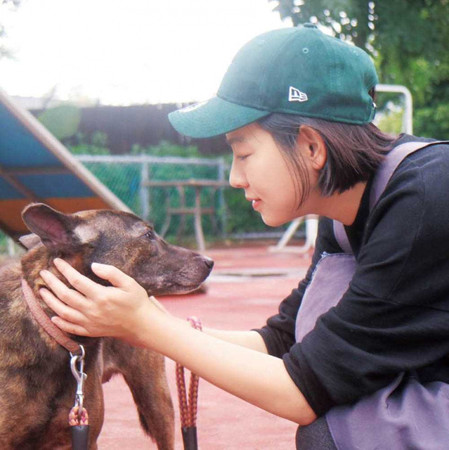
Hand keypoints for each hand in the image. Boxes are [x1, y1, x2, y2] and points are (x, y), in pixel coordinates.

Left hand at [39, 258, 157, 343]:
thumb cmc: (136, 301)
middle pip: (65, 295)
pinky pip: (70, 328)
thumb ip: (111, 272)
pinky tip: (53, 316)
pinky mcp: (90, 331)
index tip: (57, 262)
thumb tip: (93, 266)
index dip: (65, 270)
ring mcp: (90, 322)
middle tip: (43, 274)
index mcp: (101, 296)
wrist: (142, 324)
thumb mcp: (129, 282)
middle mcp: (92, 310)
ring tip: (42, 291)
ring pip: (63, 312)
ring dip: (50, 301)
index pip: (76, 280)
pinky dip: (59, 323)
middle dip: (52, 283)